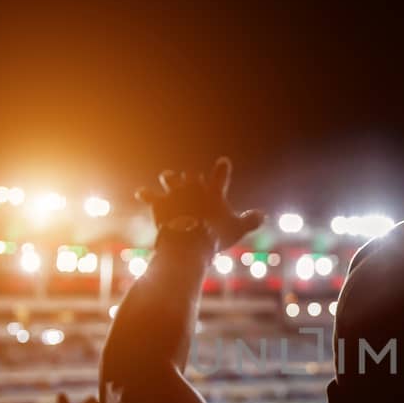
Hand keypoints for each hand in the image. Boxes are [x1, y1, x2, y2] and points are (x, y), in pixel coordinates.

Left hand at [134, 156, 262, 250]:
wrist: (188, 241)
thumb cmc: (215, 236)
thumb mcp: (237, 229)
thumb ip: (251, 220)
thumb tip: (263, 215)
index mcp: (213, 192)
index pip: (220, 175)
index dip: (222, 168)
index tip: (222, 161)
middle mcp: (193, 188)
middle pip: (191, 176)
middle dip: (191, 178)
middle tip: (191, 176)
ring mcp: (175, 194)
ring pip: (171, 179)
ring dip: (170, 178)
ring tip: (168, 175)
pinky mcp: (160, 203)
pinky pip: (150, 196)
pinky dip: (146, 195)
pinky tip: (140, 193)